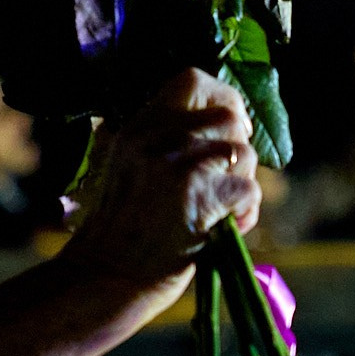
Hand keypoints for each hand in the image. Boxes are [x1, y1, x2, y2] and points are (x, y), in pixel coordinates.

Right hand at [63, 69, 259, 286]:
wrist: (105, 276)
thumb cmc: (124, 229)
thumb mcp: (130, 165)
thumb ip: (167, 138)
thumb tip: (229, 123)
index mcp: (139, 126)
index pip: (193, 80)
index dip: (224, 97)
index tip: (230, 127)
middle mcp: (156, 137)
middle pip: (229, 119)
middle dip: (239, 151)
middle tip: (226, 180)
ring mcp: (177, 165)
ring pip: (244, 154)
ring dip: (243, 185)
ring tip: (220, 211)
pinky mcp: (198, 197)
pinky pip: (248, 190)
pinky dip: (246, 213)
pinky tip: (224, 229)